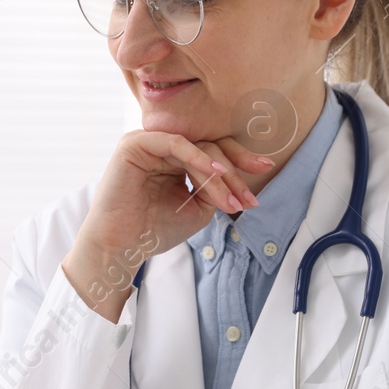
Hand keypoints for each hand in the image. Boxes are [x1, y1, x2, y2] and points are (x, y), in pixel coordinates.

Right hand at [63, 130, 272, 320]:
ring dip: (219, 173)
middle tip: (250, 196)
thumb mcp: (197, 207)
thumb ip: (215, 186)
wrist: (121, 247)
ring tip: (233, 198)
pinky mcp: (135, 144)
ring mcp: (147, 142)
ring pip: (197, 147)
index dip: (240, 161)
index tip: (266, 170)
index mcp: (174, 159)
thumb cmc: (154, 230)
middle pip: (209, 146)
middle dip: (235, 171)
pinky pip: (176, 144)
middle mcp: (162, 146)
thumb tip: (234, 174)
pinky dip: (197, 158)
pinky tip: (215, 173)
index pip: (213, 151)